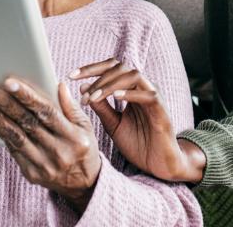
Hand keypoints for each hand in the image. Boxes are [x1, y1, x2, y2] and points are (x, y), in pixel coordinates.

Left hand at [0, 78, 100, 212]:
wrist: (83, 184)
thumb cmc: (83, 148)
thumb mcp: (86, 126)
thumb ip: (71, 106)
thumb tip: (59, 85)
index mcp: (73, 137)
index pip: (47, 112)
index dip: (27, 96)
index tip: (10, 82)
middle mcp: (58, 151)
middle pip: (27, 123)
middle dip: (5, 104)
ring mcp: (43, 164)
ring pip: (16, 137)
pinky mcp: (31, 173)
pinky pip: (13, 150)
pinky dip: (0, 133)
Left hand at [71, 58, 205, 182]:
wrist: (159, 166)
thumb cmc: (138, 144)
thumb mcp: (113, 125)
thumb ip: (101, 107)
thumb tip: (83, 87)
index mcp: (131, 89)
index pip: (111, 68)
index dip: (91, 69)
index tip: (71, 76)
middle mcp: (143, 89)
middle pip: (121, 67)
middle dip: (98, 75)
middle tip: (81, 89)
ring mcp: (153, 98)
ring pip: (134, 76)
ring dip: (110, 84)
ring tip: (93, 97)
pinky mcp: (162, 111)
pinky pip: (148, 96)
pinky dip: (131, 93)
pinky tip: (115, 98)